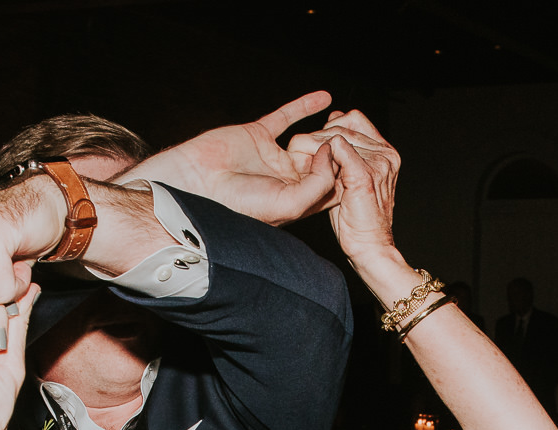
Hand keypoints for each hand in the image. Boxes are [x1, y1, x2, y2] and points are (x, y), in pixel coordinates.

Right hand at [119, 91, 336, 225]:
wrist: (197, 185)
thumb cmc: (239, 204)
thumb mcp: (289, 203)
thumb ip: (317, 183)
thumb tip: (331, 154)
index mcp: (293, 202)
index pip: (328, 189)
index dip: (345, 177)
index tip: (360, 166)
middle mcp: (285, 180)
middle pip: (321, 163)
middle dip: (339, 154)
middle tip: (356, 141)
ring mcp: (273, 156)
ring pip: (307, 140)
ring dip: (325, 130)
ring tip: (345, 122)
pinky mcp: (259, 134)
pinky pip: (286, 117)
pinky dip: (304, 106)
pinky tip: (324, 97)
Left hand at [303, 111, 400, 264]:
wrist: (371, 247)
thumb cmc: (359, 221)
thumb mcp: (352, 183)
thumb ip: (345, 159)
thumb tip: (331, 136)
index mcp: (385, 152)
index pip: (355, 118)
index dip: (332, 126)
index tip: (316, 146)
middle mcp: (385, 153)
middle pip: (346, 123)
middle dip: (319, 134)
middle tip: (300, 150)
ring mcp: (378, 162)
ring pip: (339, 133)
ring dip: (316, 144)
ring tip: (301, 159)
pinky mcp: (364, 173)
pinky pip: (338, 146)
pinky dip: (320, 153)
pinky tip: (310, 168)